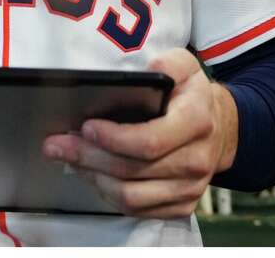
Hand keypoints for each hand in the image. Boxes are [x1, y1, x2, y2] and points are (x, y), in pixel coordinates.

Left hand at [42, 48, 237, 218]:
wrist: (219, 126)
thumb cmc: (189, 94)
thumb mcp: (183, 66)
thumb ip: (166, 64)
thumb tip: (143, 71)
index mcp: (196, 122)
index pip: (149, 142)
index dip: (113, 139)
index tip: (85, 127)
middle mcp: (196, 160)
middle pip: (132, 171)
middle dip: (87, 156)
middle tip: (56, 144)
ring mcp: (190, 187)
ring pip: (131, 196)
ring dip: (92, 177)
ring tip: (70, 158)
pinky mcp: (181, 204)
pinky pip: (137, 210)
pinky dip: (107, 193)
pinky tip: (91, 173)